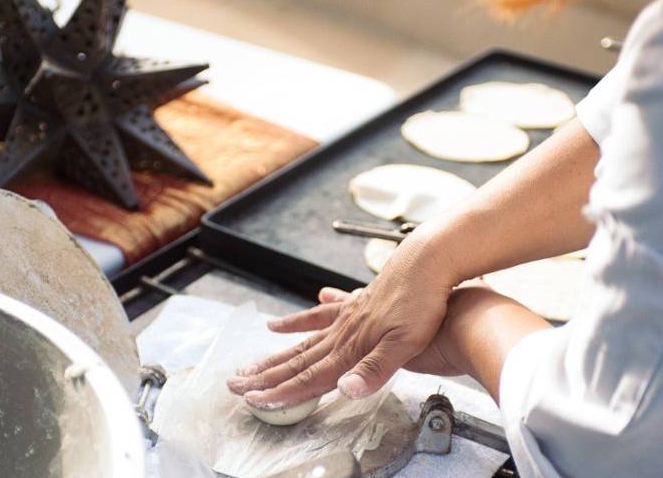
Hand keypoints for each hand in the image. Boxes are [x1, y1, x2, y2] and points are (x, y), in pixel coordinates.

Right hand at [227, 230, 456, 408]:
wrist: (427, 262)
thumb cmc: (422, 303)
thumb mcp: (407, 343)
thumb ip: (375, 368)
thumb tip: (345, 389)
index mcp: (353, 347)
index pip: (310, 376)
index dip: (282, 391)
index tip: (255, 399)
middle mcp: (342, 333)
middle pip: (297, 360)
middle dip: (266, 376)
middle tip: (235, 384)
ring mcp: (345, 318)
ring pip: (302, 342)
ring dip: (275, 356)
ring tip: (250, 363)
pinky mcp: (353, 305)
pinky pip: (317, 316)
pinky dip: (297, 322)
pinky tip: (280, 324)